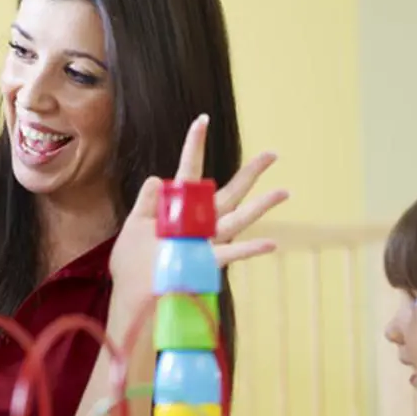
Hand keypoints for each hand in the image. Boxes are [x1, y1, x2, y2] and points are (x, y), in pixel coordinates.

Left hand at [110, 114, 287, 285]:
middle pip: (229, 193)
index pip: (190, 171)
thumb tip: (158, 178)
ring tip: (285, 192)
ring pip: (239, 219)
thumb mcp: (134, 227)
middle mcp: (198, 223)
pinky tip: (271, 243)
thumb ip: (148, 203)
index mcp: (178, 208)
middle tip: (272, 154)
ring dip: (262, 206)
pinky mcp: (205, 262)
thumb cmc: (131, 264)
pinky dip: (251, 249)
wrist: (131, 295)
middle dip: (251, 174)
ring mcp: (205, 241)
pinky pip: (231, 254)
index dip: (195, 146)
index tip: (202, 120)